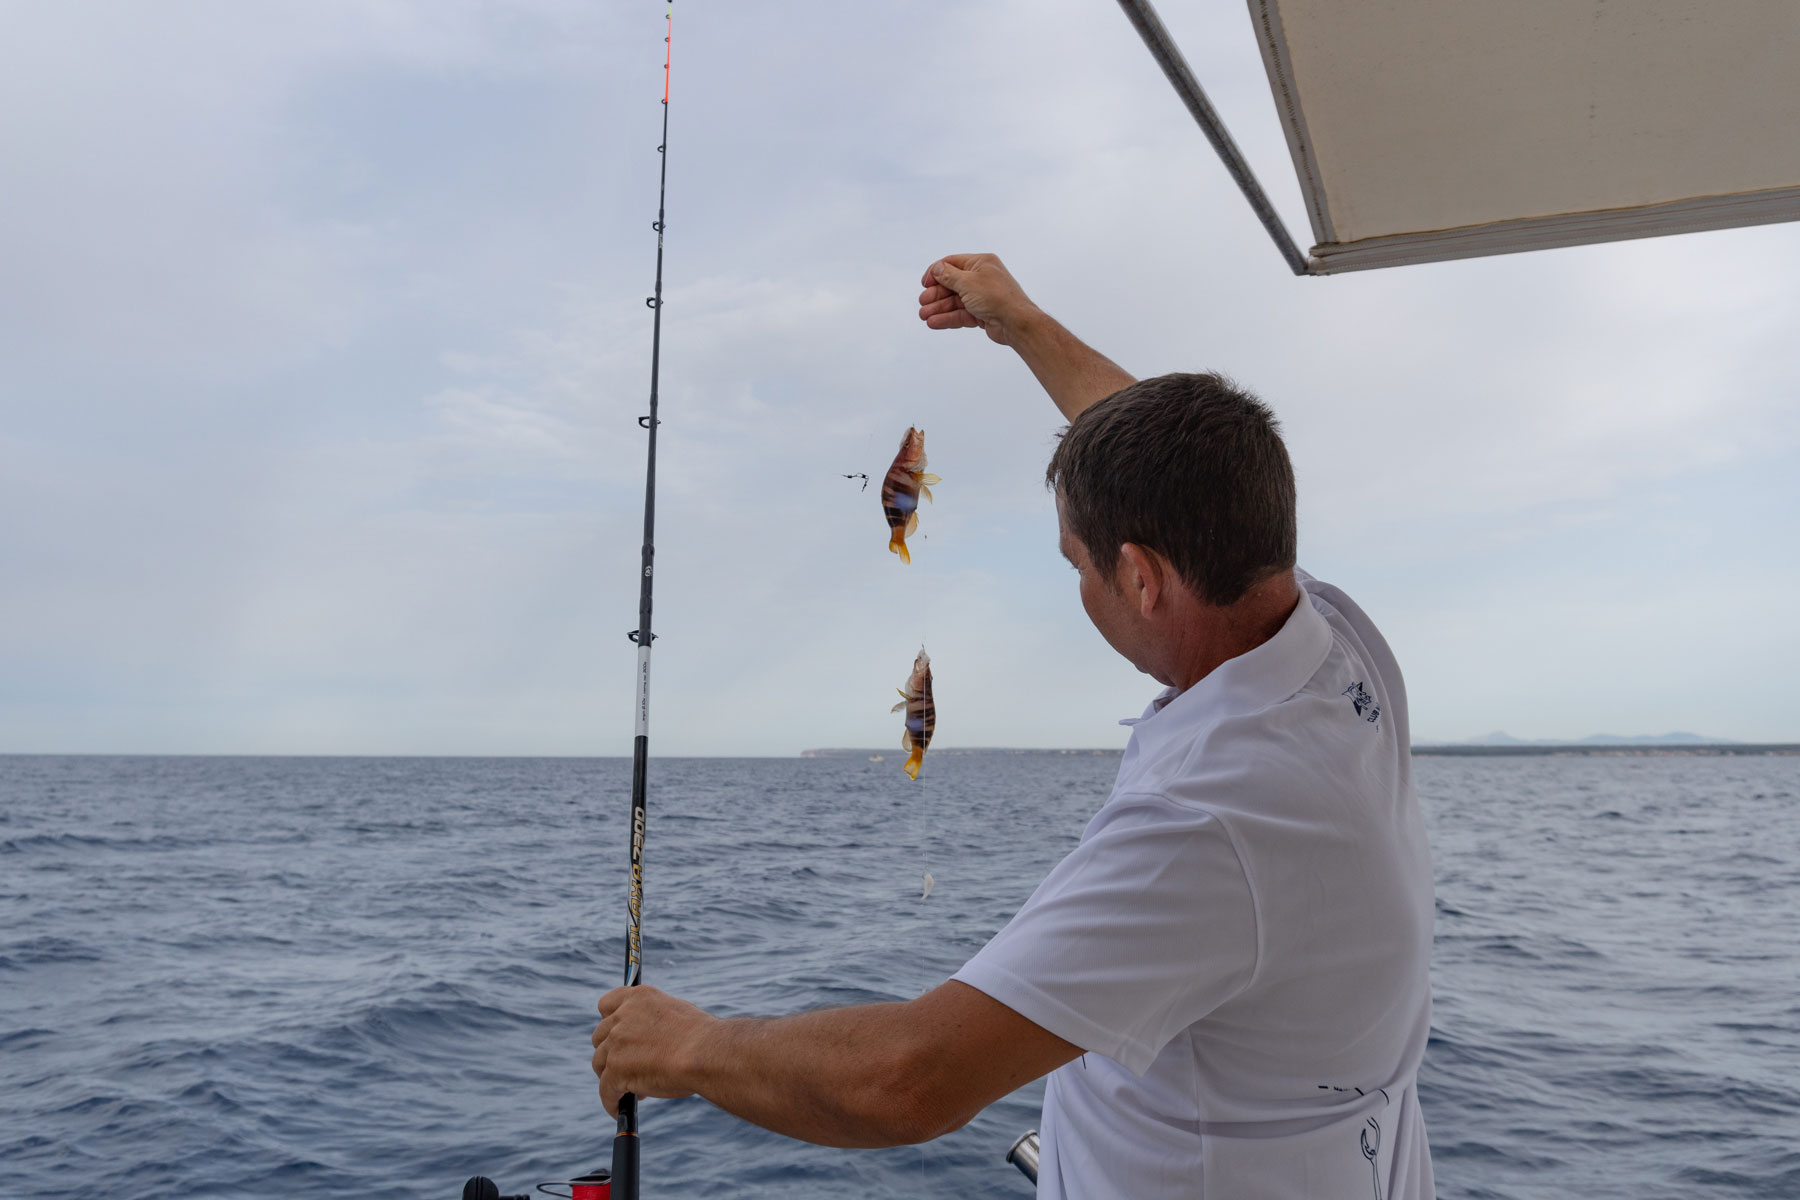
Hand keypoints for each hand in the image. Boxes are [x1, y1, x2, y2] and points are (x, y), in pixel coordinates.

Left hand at [591, 985, 711, 1115]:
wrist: (707, 1053)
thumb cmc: (702, 1038)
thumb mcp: (674, 1014)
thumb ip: (652, 1022)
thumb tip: (645, 1042)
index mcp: (639, 998)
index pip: (606, 1004)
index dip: (608, 1021)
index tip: (614, 1034)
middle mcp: (623, 1016)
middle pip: (600, 1037)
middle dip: (611, 1053)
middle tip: (627, 1068)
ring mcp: (617, 1042)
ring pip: (600, 1064)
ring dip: (611, 1077)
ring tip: (629, 1091)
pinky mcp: (616, 1069)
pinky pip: (606, 1090)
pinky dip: (612, 1101)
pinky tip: (619, 1109)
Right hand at [917, 253, 1040, 345]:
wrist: (1016, 323)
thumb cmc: (996, 297)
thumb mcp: (967, 282)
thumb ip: (948, 275)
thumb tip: (936, 269)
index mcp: (981, 263)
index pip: (952, 263)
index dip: (936, 273)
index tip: (924, 284)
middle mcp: (982, 278)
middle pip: (952, 284)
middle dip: (935, 294)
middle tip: (922, 303)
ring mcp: (982, 296)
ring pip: (955, 301)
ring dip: (939, 308)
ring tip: (924, 316)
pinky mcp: (982, 313)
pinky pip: (961, 313)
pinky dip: (947, 318)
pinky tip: (934, 322)